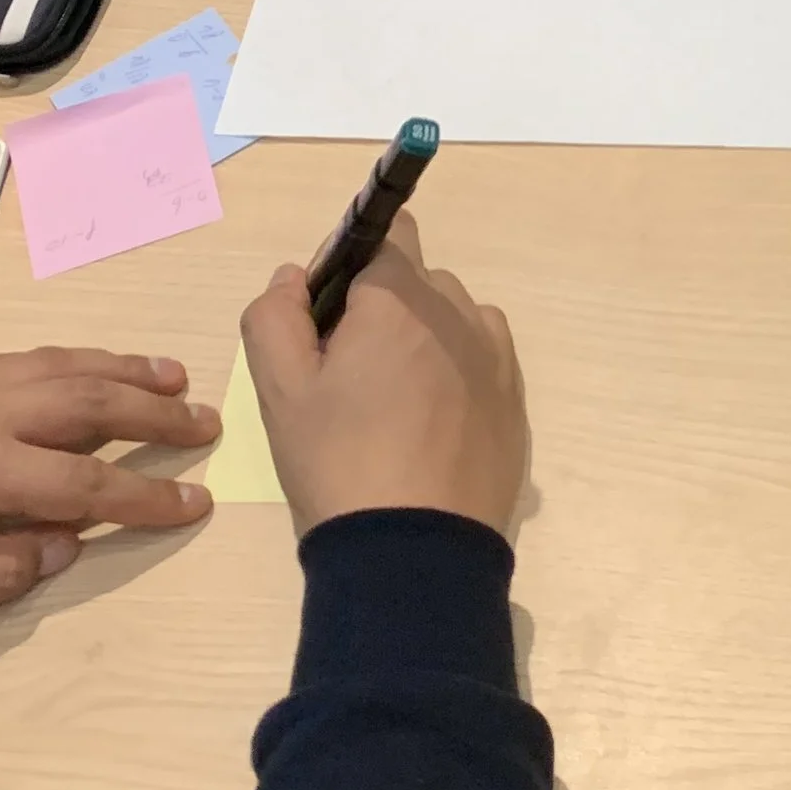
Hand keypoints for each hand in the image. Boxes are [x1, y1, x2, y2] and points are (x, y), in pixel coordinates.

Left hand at [0, 349, 215, 626]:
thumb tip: (63, 547)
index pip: (87, 484)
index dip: (147, 497)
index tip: (197, 504)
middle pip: (91, 404)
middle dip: (157, 413)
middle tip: (210, 423)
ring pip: (64, 368)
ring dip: (126, 371)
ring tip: (176, 376)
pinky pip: (29, 357)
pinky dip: (76, 358)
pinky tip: (93, 367)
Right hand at [241, 220, 527, 537]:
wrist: (415, 555)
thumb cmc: (338, 463)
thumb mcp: (281, 391)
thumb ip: (275, 317)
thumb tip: (294, 277)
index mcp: (402, 298)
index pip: (386, 234)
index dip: (349, 266)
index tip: (326, 318)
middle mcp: (461, 314)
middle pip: (417, 283)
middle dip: (382, 311)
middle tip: (347, 380)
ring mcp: (497, 360)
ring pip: (452, 325)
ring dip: (422, 345)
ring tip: (389, 415)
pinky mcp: (515, 405)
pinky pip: (480, 368)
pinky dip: (453, 383)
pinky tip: (426, 436)